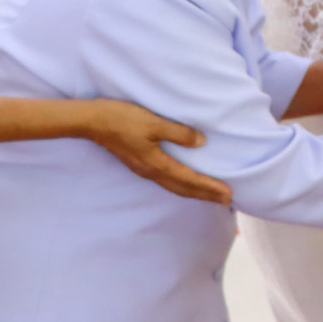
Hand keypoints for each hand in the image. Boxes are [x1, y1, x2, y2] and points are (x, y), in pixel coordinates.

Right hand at [86, 100, 231, 204]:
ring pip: (174, 187)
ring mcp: (144, 169)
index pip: (190, 180)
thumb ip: (179, 133)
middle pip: (184, 188)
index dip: (210, 188)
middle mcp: (152, 172)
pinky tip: (185, 182)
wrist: (94, 121)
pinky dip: (181, 185)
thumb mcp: (154, 123)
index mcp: (157, 164)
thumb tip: (202, 143)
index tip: (228, 195)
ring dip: (194, 192)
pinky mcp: (139, 164)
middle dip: (206, 195)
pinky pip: (166, 181)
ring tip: (210, 195)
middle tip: (227, 202)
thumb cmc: (124, 119)